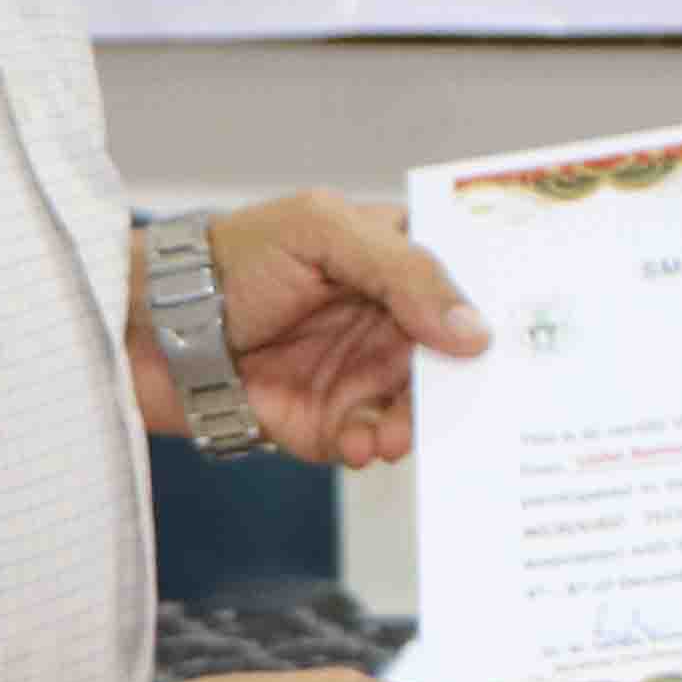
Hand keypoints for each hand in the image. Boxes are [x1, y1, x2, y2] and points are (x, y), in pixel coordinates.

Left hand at [147, 192, 487, 468]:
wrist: (149, 327)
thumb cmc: (233, 257)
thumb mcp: (323, 234)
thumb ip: (405, 272)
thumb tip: (475, 331)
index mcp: (395, 259)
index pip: (467, 283)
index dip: (500, 308)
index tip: (532, 338)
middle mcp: (388, 319)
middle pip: (456, 358)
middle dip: (466, 385)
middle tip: (469, 404)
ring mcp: (361, 373)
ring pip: (421, 407)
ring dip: (418, 424)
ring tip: (397, 433)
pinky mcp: (330, 422)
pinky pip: (373, 443)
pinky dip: (376, 448)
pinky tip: (363, 445)